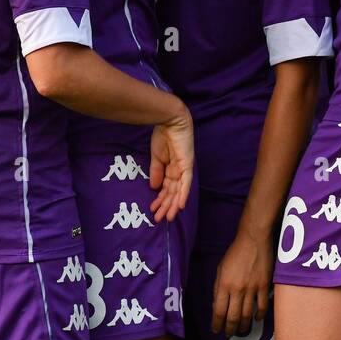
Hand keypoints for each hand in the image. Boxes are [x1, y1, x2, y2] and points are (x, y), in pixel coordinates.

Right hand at [147, 108, 193, 222]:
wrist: (170, 120)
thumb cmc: (163, 135)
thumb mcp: (156, 156)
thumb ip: (156, 171)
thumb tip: (154, 187)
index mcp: (172, 167)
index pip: (167, 187)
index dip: (160, 199)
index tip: (153, 209)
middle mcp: (179, 170)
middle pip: (173, 192)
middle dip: (166, 206)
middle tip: (159, 219)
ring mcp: (184, 168)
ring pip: (179, 191)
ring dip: (173, 204)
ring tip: (168, 217)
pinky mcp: (187, 164)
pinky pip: (186, 182)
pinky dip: (183, 194)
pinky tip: (180, 205)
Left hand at [211, 231, 272, 337]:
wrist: (254, 239)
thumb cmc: (235, 252)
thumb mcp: (220, 268)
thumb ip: (218, 287)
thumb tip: (216, 303)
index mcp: (224, 284)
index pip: (218, 311)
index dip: (216, 324)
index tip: (216, 329)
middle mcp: (237, 289)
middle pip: (233, 317)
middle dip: (229, 329)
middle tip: (228, 334)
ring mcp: (252, 288)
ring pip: (247, 315)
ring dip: (243, 326)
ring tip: (241, 330)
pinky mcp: (264, 286)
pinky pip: (262, 306)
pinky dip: (259, 316)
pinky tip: (256, 319)